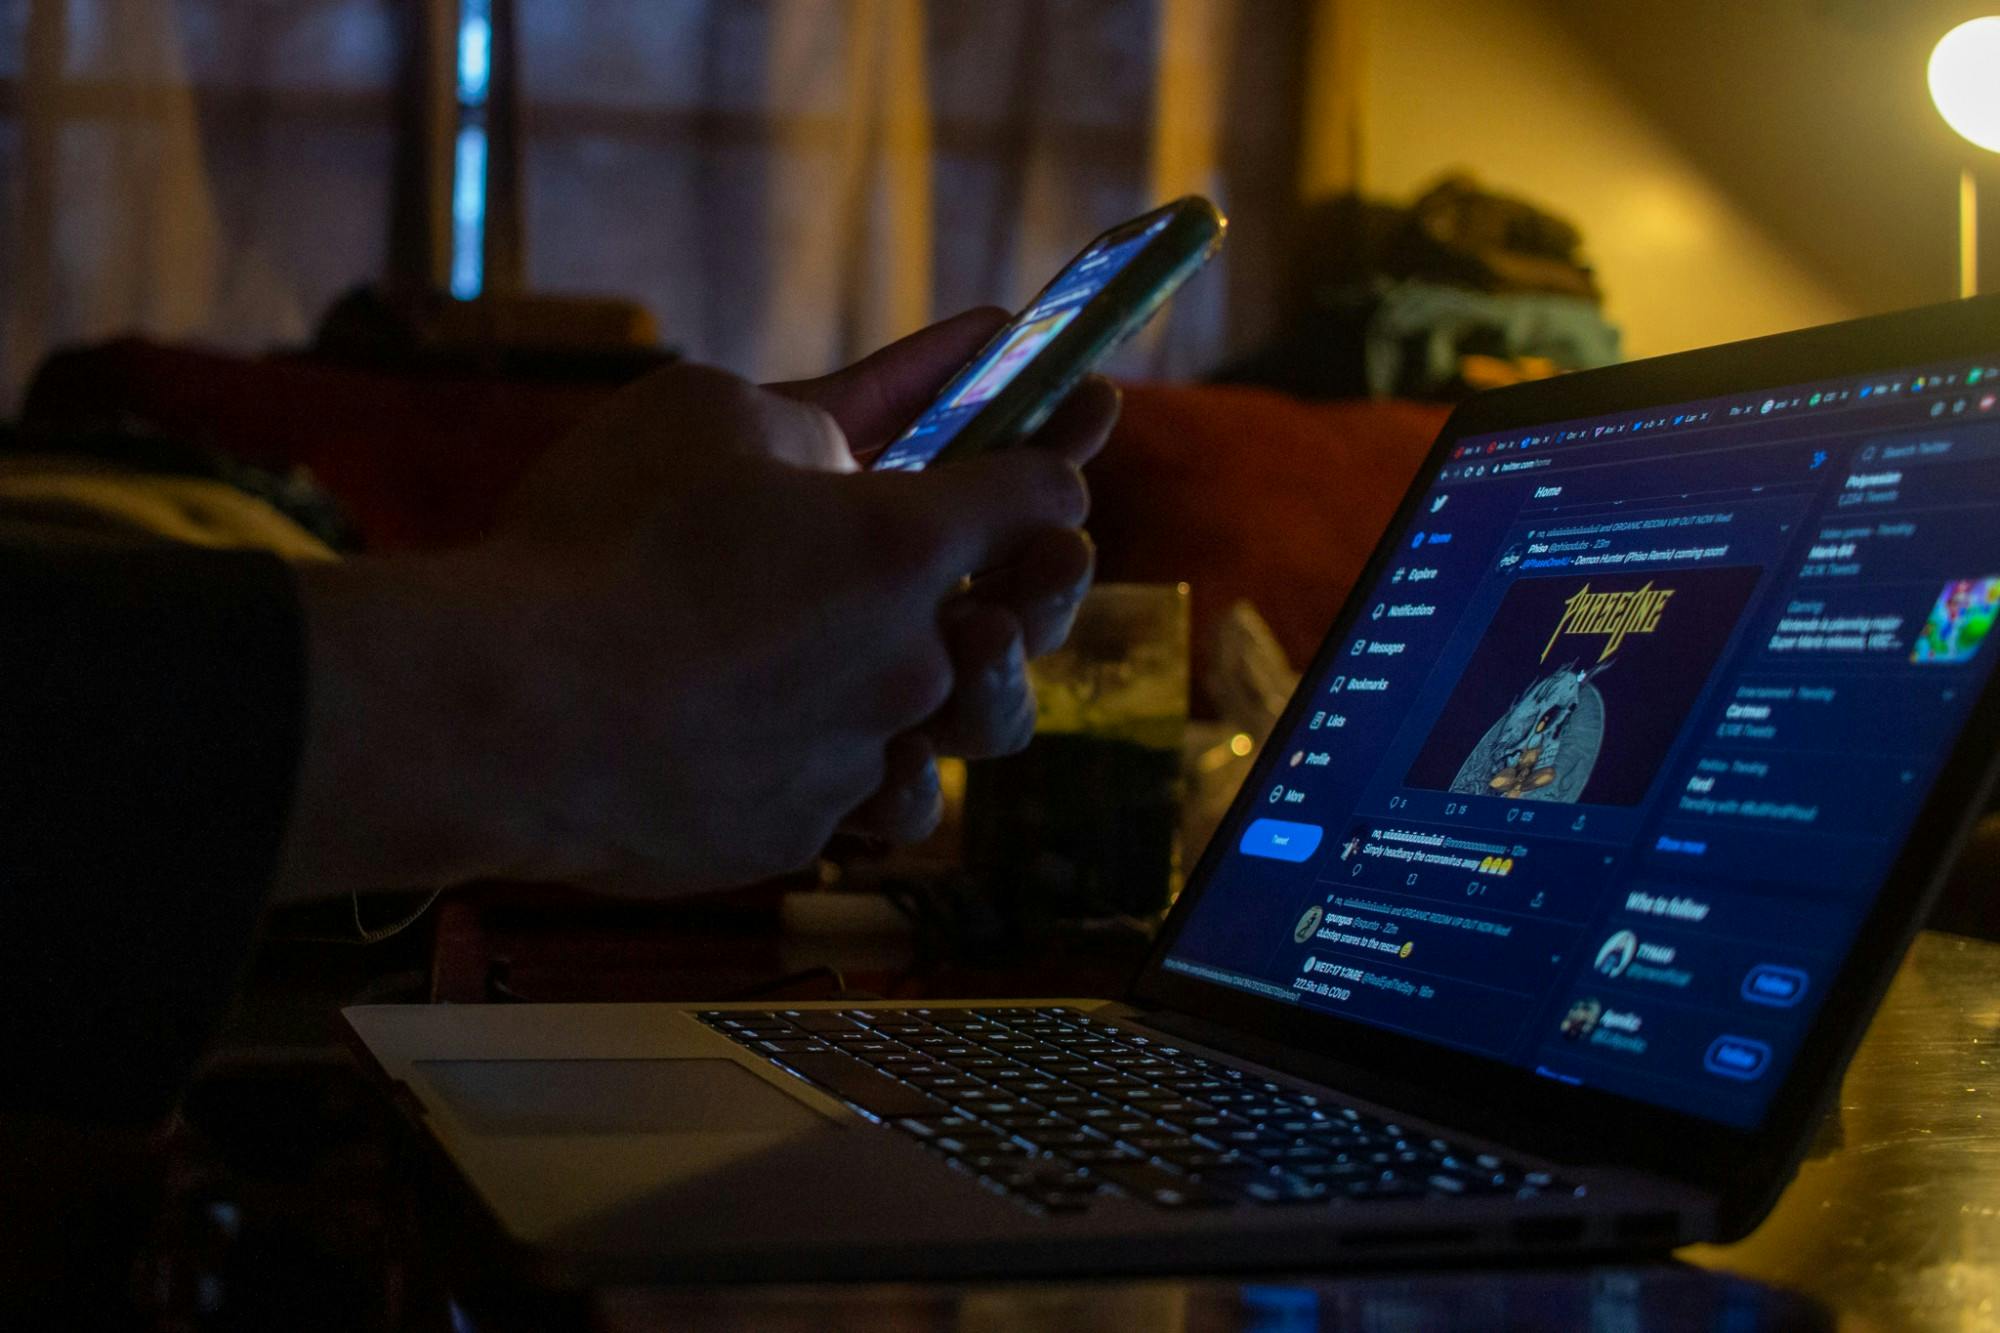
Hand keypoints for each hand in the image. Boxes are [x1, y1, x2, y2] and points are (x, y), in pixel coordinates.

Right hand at [278, 354, 1095, 898]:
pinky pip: (854, 793)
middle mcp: (910, 662)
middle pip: (1021, 626)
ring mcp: (859, 759)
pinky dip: (842, 755)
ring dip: (954, 690)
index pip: (1036, 492)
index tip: (1069, 431)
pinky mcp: (796, 830)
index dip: (1058, 448)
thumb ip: (819, 410)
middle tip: (1037, 558)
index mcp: (904, 542)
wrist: (496, 712)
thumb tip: (874, 418)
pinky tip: (802, 727)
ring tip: (927, 659)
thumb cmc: (592, 544)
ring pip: (955, 735)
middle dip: (1034, 583)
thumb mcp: (703, 413)